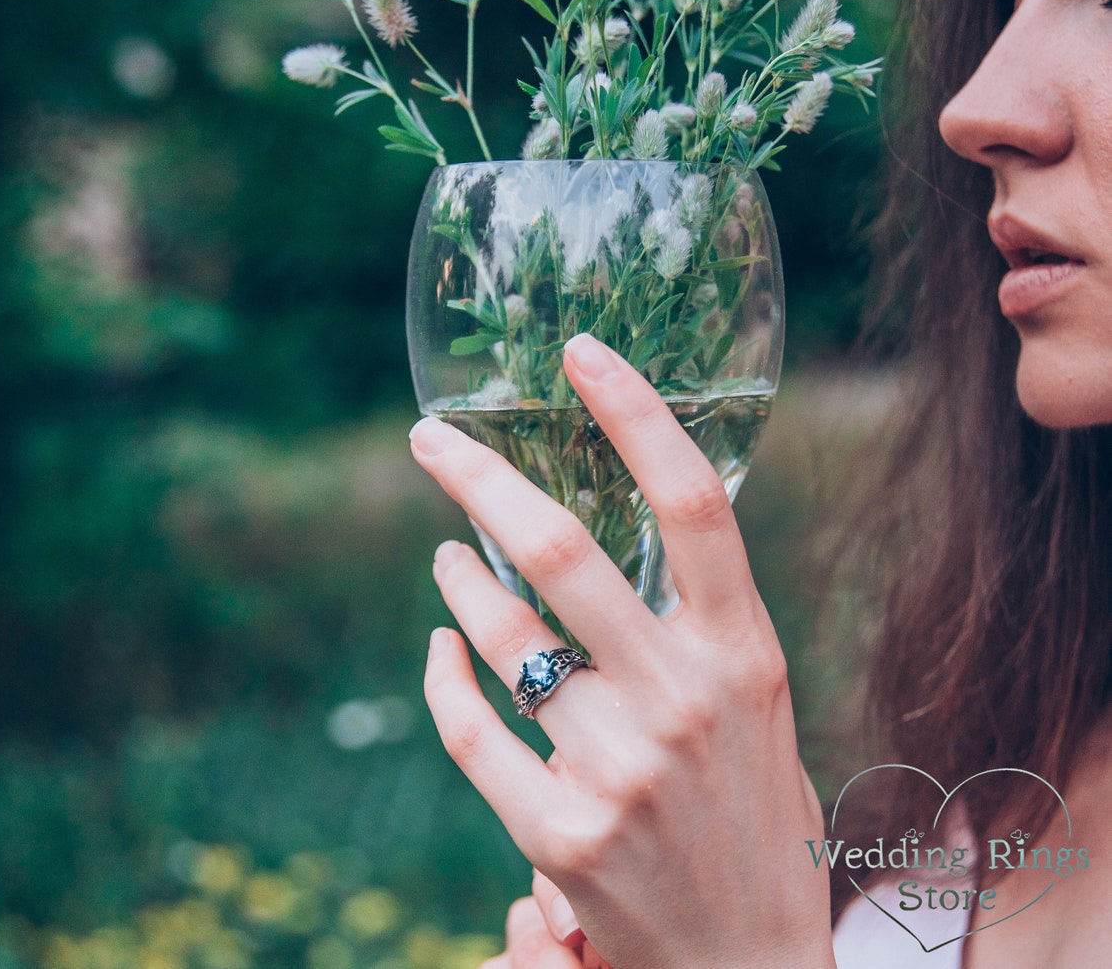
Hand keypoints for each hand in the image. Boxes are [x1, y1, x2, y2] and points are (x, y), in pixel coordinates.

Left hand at [412, 333, 834, 968]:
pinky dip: (442, 672)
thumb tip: (608, 529)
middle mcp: (685, 700)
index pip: (693, 501)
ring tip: (446, 551)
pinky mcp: (559, 836)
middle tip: (431, 439)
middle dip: (480, 476)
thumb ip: (696, 622)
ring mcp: (619, 769)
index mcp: (747, 653)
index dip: (635, 411)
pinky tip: (439, 646)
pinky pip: (468, 727)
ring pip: (503, 632)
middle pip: (564, 549)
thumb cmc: (753, 818)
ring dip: (458, 575)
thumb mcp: (756, 705)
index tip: (581, 351)